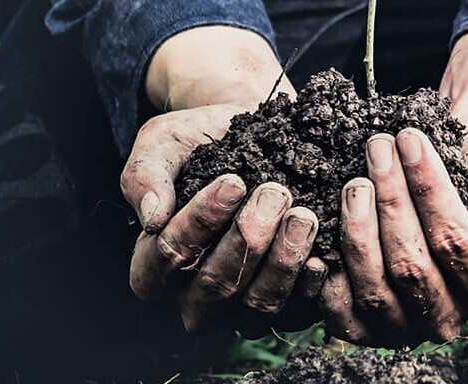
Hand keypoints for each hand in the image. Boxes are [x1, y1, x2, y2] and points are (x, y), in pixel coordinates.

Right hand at [121, 26, 314, 332]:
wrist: (251, 136)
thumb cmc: (198, 143)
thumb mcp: (162, 144)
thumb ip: (145, 175)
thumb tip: (153, 217)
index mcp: (153, 268)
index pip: (168, 258)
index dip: (199, 223)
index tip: (232, 182)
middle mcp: (194, 298)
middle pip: (216, 285)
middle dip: (248, 239)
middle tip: (275, 194)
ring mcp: (240, 309)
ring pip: (258, 303)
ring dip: (283, 260)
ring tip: (303, 216)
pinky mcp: (285, 308)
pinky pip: (299, 310)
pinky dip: (312, 284)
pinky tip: (322, 252)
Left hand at [316, 27, 467, 345]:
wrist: (459, 172)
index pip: (455, 241)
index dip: (429, 189)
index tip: (410, 137)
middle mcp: (451, 318)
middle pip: (412, 265)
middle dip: (391, 200)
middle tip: (376, 146)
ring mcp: (407, 328)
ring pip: (377, 285)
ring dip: (358, 228)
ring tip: (353, 179)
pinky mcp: (366, 329)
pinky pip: (343, 312)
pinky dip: (328, 273)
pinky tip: (326, 228)